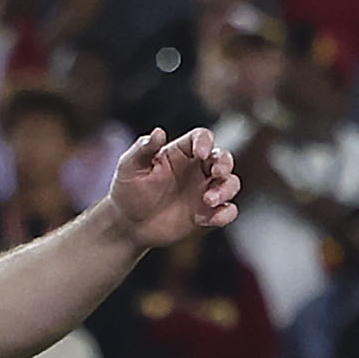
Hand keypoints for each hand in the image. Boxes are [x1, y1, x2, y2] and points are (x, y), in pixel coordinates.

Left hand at [105, 127, 241, 247]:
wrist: (127, 225)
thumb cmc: (128, 191)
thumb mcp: (128, 168)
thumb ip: (142, 150)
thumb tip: (158, 132)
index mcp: (181, 153)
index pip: (201, 138)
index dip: (205, 141)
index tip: (200, 152)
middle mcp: (197, 168)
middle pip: (223, 158)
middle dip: (225, 163)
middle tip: (217, 172)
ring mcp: (204, 190)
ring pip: (230, 183)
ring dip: (226, 189)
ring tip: (208, 200)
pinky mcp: (208, 212)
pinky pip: (226, 211)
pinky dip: (224, 214)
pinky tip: (208, 218)